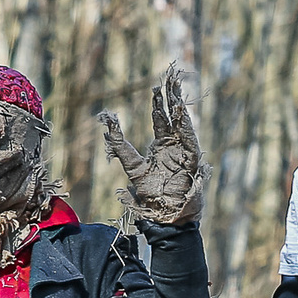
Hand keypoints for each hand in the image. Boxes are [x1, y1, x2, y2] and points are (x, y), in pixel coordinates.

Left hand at [102, 64, 205, 225]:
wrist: (164, 218)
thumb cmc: (150, 197)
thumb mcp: (132, 168)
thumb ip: (121, 148)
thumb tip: (107, 128)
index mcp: (161, 147)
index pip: (160, 120)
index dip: (158, 105)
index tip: (155, 89)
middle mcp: (173, 148)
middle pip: (174, 118)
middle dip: (172, 99)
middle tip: (170, 79)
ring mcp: (183, 154)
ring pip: (183, 126)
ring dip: (180, 108)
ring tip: (178, 90)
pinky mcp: (190, 164)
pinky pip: (189, 142)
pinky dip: (186, 128)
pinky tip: (182, 113)